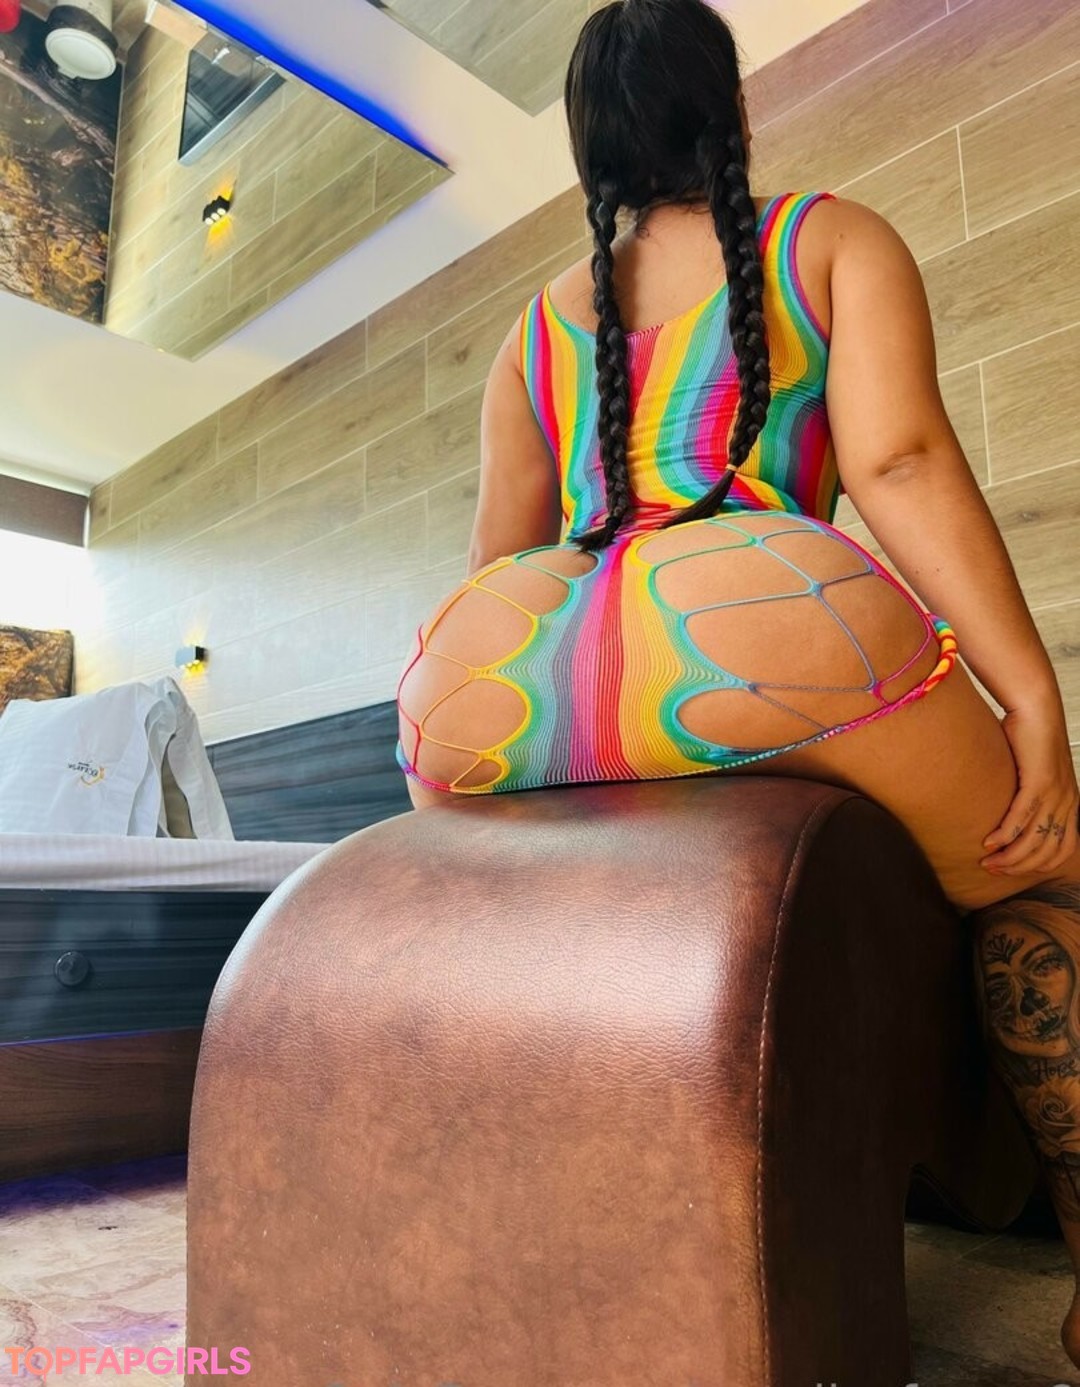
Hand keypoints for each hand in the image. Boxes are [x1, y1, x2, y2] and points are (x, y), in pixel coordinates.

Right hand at [981, 705, 1078, 876]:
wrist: (1036, 707)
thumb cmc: (1029, 736)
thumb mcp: (1036, 772)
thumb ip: (1029, 794)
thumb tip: (1007, 811)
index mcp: (1070, 802)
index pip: (1062, 850)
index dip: (1037, 866)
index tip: (1012, 868)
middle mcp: (1067, 802)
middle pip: (1047, 852)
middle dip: (1019, 867)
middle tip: (993, 869)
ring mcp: (1055, 794)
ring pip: (1034, 840)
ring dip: (1009, 856)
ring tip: (987, 861)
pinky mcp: (1039, 782)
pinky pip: (1021, 818)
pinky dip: (1005, 835)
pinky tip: (989, 842)